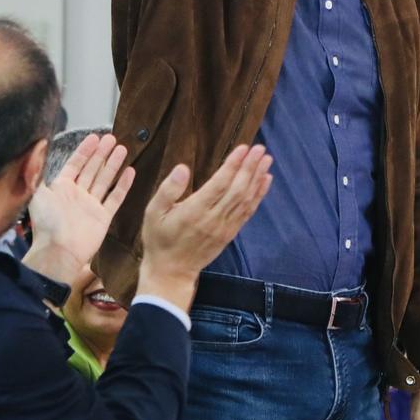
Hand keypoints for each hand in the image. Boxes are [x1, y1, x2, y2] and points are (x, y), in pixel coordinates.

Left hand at [23, 134, 133, 283]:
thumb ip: (38, 170)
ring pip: (104, 180)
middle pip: (92, 169)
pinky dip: (123, 185)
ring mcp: (91, 206)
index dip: (85, 150)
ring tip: (122, 148)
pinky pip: (115, 198)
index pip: (75, 164)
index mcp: (61, 188)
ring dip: (113, 164)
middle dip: (102, 153)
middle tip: (112, 138)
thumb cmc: (46, 223)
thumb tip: (37, 148)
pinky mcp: (103, 217)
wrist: (59, 251)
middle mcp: (77, 195)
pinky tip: (130, 171)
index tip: (94, 137)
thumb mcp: (37, 193)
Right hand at [136, 146, 274, 306]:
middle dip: (250, 167)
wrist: (171, 272)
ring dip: (257, 178)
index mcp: (194, 211)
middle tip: (260, 148)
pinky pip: (247, 212)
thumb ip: (168, 190)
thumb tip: (183, 168)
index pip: (220, 184)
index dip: (233, 165)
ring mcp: (224, 227)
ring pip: (246, 199)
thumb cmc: (159, 239)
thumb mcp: (153, 213)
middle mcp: (213, 219)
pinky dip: (258, 195)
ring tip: (266, 159)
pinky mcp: (230, 233)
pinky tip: (265, 181)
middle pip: (237, 189)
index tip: (243, 148)